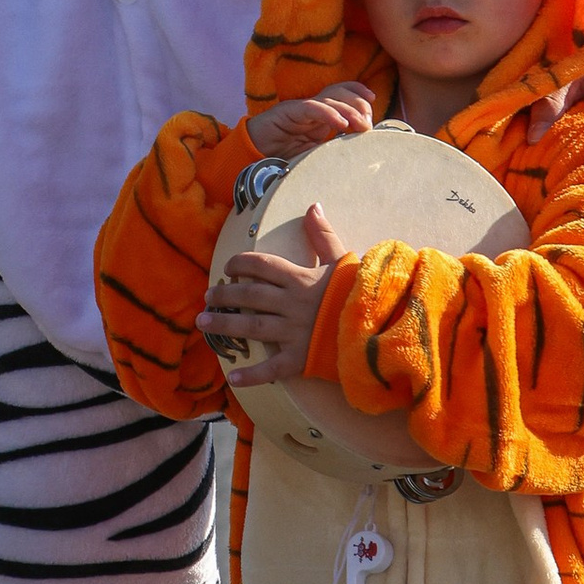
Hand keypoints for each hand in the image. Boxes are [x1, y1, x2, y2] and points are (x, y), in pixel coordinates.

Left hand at [201, 201, 346, 384]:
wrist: (380, 327)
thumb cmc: (360, 293)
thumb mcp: (343, 259)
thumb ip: (323, 234)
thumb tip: (313, 205)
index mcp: (300, 279)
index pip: (262, 266)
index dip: (241, 264)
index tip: (228, 268)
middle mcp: (292, 304)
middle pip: (249, 296)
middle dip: (224, 295)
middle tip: (207, 297)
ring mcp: (294, 333)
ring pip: (251, 327)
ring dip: (225, 325)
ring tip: (203, 322)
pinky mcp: (300, 359)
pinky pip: (271, 368)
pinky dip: (251, 375)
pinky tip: (232, 378)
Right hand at [246, 83, 375, 163]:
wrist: (251, 158)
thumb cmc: (282, 158)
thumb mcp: (314, 156)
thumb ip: (332, 150)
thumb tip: (358, 153)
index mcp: (319, 116)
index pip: (341, 94)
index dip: (359, 94)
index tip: (373, 106)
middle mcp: (311, 108)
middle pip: (339, 92)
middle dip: (358, 104)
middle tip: (368, 124)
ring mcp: (300, 108)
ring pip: (329, 98)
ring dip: (349, 110)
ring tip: (360, 126)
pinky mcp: (287, 112)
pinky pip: (312, 108)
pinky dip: (329, 114)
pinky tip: (341, 125)